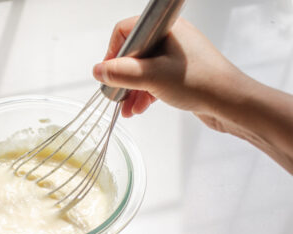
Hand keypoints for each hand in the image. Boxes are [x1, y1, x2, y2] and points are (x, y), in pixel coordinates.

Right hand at [92, 17, 243, 128]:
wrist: (230, 102)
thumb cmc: (200, 82)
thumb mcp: (152, 77)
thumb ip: (121, 73)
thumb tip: (98, 71)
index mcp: (166, 29)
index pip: (126, 30)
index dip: (113, 52)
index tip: (109, 72)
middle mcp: (171, 37)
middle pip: (132, 52)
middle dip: (121, 76)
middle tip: (116, 94)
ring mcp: (175, 55)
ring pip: (141, 68)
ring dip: (131, 89)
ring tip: (126, 109)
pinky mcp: (179, 72)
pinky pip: (153, 79)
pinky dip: (143, 93)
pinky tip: (139, 108)